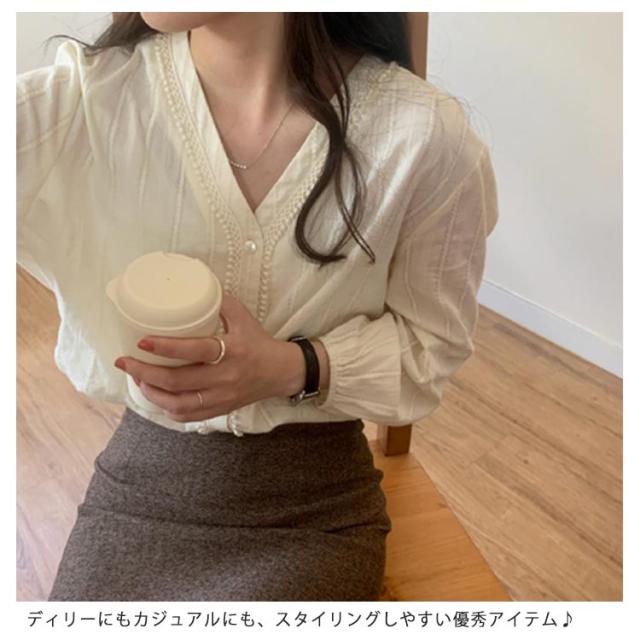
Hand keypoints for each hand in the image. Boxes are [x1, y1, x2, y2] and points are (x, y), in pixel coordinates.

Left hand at [113, 293, 304, 421]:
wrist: (281, 372)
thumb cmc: (258, 341)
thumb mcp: (243, 316)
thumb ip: (219, 302)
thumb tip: (194, 284)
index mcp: (232, 351)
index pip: (195, 351)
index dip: (166, 347)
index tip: (142, 341)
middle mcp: (225, 377)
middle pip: (178, 381)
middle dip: (145, 372)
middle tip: (126, 362)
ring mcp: (222, 397)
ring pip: (178, 403)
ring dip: (152, 393)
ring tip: (138, 379)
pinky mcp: (220, 410)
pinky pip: (187, 416)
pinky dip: (167, 408)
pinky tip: (156, 396)